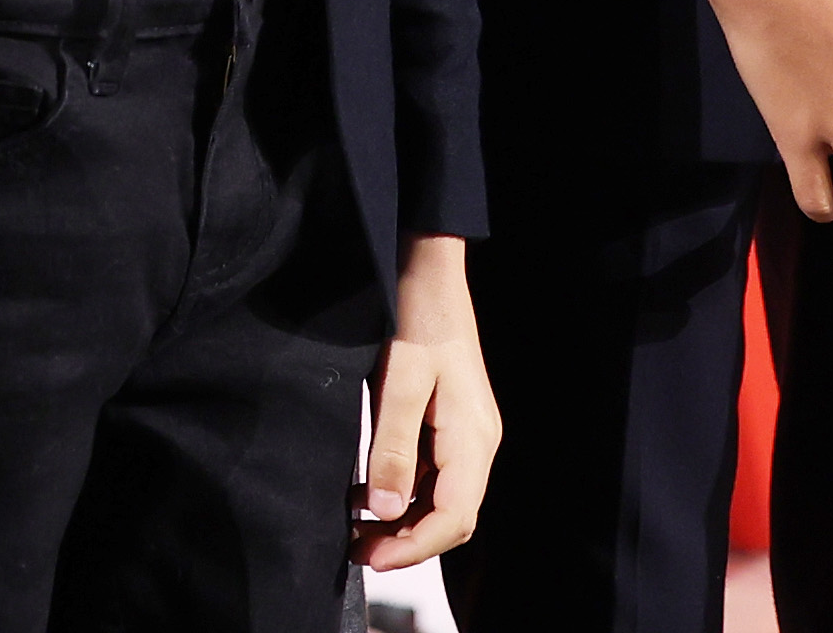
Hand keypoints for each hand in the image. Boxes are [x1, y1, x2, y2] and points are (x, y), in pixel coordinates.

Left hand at [355, 234, 498, 569]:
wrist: (432, 275)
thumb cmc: (420, 318)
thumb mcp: (399, 381)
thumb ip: (392, 448)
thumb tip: (383, 511)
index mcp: (473, 439)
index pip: (454, 517)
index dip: (414, 547)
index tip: (373, 559)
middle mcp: (477, 444)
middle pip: (451, 517)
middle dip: (407, 541)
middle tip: (357, 550)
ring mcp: (466, 437)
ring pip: (440, 500)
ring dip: (402, 520)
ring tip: (355, 529)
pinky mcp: (450, 428)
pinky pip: (431, 476)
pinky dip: (401, 493)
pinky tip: (366, 492)